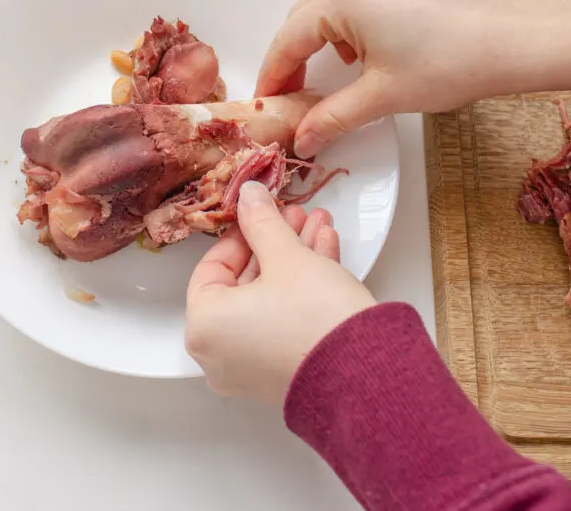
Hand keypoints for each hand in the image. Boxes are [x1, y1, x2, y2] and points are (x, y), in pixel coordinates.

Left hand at [185, 181, 375, 404]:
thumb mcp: (286, 256)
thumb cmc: (315, 318)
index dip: (241, 233)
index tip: (262, 214)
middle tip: (296, 216)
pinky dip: (300, 292)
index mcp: (204, 327)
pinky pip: (281, 323)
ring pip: (267, 301)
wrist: (366, 376)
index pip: (212, 267)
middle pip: (244, 283)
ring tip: (319, 227)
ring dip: (294, 260)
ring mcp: (250, 369)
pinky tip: (325, 254)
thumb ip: (261, 221)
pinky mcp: (282, 375)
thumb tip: (248, 196)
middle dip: (275, 243)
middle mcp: (219, 354)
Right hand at [255, 0, 570, 157]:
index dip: (274, 76)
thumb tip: (303, 138)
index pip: (288, 41)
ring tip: (342, 57)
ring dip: (319, 19)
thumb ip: (332, 117)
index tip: (268, 101)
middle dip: (294, 52)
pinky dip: (349, 0)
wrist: (514, 41)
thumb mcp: (382, 97)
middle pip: (301, 13)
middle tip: (299, 91)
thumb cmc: (454, 62)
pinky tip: (369, 29)